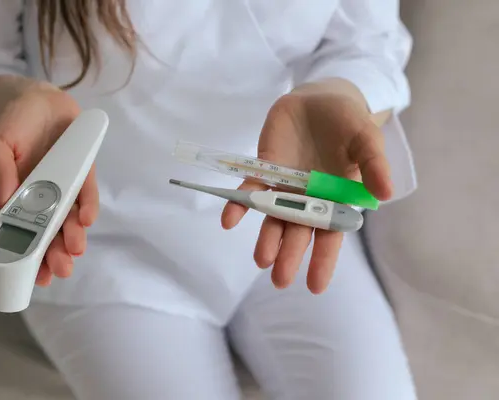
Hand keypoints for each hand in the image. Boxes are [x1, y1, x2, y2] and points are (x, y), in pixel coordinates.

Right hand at [0, 83, 98, 285]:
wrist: (38, 97)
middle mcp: (44, 196)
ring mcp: (65, 185)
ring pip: (71, 218)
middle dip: (56, 253)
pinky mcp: (83, 171)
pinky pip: (88, 192)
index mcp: (19, 196)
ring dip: (73, 237)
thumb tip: (6, 204)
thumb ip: (1, 171)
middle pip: (51, 232)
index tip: (35, 276)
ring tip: (74, 252)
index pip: (24, 232)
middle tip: (60, 271)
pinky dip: (88, 206)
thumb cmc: (13, 124)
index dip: (30, 255)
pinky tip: (86, 219)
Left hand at [221, 81, 392, 292]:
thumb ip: (374, 165)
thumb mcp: (367, 139)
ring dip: (266, 238)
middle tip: (280, 280)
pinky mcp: (264, 169)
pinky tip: (228, 219)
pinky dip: (238, 204)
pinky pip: (249, 190)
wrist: (320, 97)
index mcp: (336, 198)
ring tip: (262, 259)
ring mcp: (284, 186)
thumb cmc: (349, 123)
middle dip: (290, 255)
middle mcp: (308, 198)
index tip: (315, 285)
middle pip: (298, 231)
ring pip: (273, 217)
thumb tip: (385, 195)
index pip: (330, 234)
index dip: (323, 260)